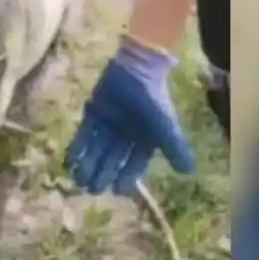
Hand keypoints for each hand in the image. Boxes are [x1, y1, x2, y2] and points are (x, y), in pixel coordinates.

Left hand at [65, 35, 194, 195]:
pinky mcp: (94, 114)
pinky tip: (69, 163)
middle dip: (102, 175)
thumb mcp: (166, 127)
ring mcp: (109, 125)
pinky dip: (78, 148)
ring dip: (88, 165)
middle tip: (92, 190)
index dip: (126, 178)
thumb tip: (189, 172)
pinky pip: (85, 135)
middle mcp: (125, 136)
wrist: (138, 68)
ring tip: (78, 181)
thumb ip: (175, 149)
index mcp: (144, 140)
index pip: (134, 165)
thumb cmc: (153, 99)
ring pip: (97, 150)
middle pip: (112, 160)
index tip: (117, 192)